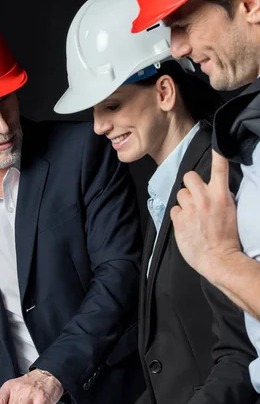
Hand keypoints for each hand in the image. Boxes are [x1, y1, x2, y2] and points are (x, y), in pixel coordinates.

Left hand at [170, 150, 240, 281]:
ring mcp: (190, 208)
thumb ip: (219, 197)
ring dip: (184, 201)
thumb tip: (212, 189)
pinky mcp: (178, 219)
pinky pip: (173, 209)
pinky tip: (186, 224)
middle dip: (190, 184)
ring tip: (192, 214)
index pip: (220, 168)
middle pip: (188, 176)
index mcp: (221, 195)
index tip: (217, 145)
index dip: (218, 154)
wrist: (218, 258)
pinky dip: (178, 215)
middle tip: (195, 196)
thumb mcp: (229, 211)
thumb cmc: (226, 236)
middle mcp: (204, 198)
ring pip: (179, 194)